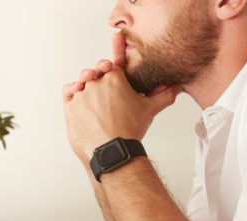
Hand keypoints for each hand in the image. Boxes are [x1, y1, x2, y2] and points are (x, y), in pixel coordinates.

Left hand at [63, 33, 179, 164]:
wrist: (112, 152)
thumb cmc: (129, 131)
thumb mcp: (150, 109)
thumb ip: (164, 95)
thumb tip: (177, 87)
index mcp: (115, 78)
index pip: (115, 63)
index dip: (116, 58)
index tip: (116, 41)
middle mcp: (96, 82)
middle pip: (98, 74)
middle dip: (102, 81)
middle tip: (108, 96)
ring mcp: (82, 94)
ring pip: (83, 83)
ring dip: (88, 89)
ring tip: (97, 104)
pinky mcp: (70, 106)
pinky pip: (69, 93)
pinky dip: (74, 95)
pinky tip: (81, 101)